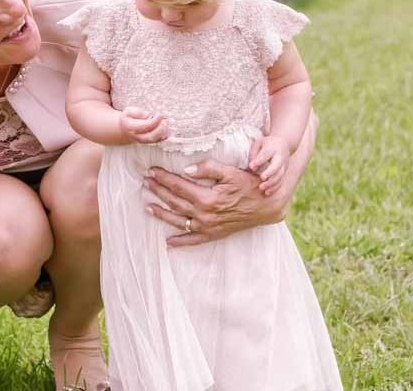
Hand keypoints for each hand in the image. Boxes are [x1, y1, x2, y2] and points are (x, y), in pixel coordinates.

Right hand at [119, 106, 168, 143]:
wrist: (124, 130)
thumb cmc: (128, 118)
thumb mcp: (130, 111)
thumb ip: (139, 112)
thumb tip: (149, 116)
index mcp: (130, 127)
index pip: (144, 126)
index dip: (154, 121)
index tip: (158, 114)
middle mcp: (136, 136)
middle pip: (150, 137)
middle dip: (159, 129)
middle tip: (163, 121)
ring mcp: (142, 141)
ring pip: (154, 140)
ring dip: (162, 132)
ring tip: (165, 123)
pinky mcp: (147, 142)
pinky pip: (157, 141)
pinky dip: (164, 135)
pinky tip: (166, 128)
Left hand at [144, 159, 290, 246]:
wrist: (266, 205)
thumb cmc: (249, 184)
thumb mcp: (230, 172)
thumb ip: (208, 168)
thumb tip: (186, 169)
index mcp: (207, 198)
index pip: (178, 186)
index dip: (164, 177)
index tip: (152, 170)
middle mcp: (205, 215)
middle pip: (175, 202)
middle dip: (158, 191)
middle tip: (146, 182)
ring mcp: (208, 227)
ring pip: (179, 221)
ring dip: (162, 213)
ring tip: (147, 206)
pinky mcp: (214, 234)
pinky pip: (194, 240)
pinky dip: (180, 242)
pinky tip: (168, 243)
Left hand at [248, 135, 289, 194]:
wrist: (284, 143)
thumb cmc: (267, 144)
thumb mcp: (259, 143)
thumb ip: (254, 153)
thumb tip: (252, 167)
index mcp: (273, 148)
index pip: (266, 154)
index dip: (259, 160)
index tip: (251, 166)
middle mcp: (280, 157)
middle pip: (276, 166)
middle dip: (270, 173)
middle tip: (261, 178)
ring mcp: (284, 166)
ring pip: (279, 176)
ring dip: (271, 183)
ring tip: (261, 188)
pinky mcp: (284, 172)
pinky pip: (281, 181)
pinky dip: (274, 188)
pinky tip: (267, 192)